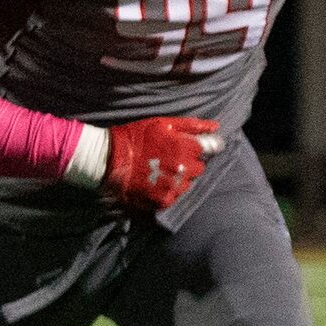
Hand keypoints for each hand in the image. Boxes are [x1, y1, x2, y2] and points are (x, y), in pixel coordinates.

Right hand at [102, 115, 217, 210]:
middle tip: (170, 158)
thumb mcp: (163, 123)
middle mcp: (184, 170)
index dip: (199, 147)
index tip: (189, 147)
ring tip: (160, 171)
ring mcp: (174, 187)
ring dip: (179, 178)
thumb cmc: (136, 136)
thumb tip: (216, 128)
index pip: (210, 149)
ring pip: (187, 184)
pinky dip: (167, 190)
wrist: (109, 159)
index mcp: (186, 148)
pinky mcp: (163, 201)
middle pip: (199, 168)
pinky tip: (154, 182)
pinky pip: (174, 197)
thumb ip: (192, 126)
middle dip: (189, 163)